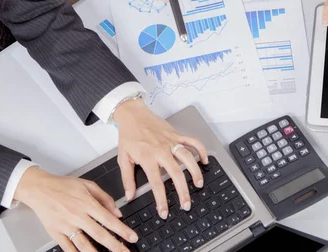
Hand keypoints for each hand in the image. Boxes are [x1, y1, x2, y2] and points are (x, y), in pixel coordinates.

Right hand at [14, 167, 137, 251]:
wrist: (39, 188)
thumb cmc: (63, 185)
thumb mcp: (87, 185)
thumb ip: (105, 198)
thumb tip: (117, 212)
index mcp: (87, 203)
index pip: (109, 219)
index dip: (122, 230)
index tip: (132, 237)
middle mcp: (77, 215)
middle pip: (99, 234)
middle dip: (115, 245)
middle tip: (125, 251)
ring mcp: (66, 225)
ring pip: (84, 244)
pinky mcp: (56, 232)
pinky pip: (68, 247)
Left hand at [114, 98, 208, 219]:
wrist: (132, 114)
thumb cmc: (128, 135)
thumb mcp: (123, 158)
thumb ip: (127, 179)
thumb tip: (129, 196)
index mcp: (147, 158)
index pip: (156, 183)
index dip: (161, 200)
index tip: (165, 212)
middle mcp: (161, 150)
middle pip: (176, 173)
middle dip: (183, 191)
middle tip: (186, 204)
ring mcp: (171, 141)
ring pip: (188, 158)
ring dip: (195, 172)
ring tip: (199, 184)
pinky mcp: (177, 134)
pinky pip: (193, 141)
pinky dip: (201, 150)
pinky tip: (205, 160)